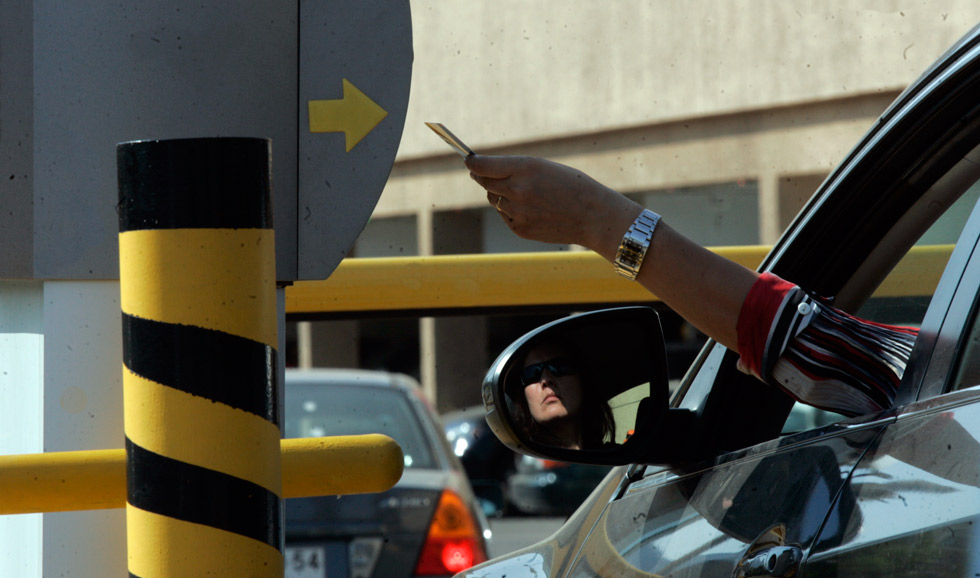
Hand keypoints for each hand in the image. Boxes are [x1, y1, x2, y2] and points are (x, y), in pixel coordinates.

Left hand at [466, 155, 639, 253]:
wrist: (593, 216)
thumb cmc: (571, 185)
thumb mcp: (544, 167)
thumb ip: (514, 168)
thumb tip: (481, 171)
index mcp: (525, 167)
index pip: (483, 165)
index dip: (472, 163)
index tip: (468, 161)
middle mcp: (518, 189)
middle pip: (484, 182)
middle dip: (482, 176)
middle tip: (480, 172)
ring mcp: (517, 211)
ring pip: (494, 199)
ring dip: (500, 194)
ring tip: (524, 194)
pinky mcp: (520, 229)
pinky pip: (505, 216)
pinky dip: (512, 211)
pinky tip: (533, 210)